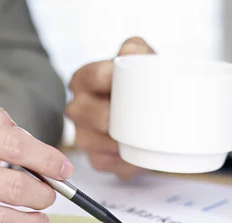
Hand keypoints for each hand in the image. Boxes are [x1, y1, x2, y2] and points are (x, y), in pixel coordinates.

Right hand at [67, 37, 154, 179]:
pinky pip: (105, 162)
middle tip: (136, 114)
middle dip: (110, 115)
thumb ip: (137, 50)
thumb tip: (129, 52)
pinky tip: (135, 153)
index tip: (128, 81)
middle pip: (86, 113)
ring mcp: (84, 136)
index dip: (109, 79)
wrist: (154, 117)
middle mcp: (77, 108)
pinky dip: (122, 161)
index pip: (91, 77)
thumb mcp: (143, 60)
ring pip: (91, 141)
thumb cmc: (142, 86)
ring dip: (115, 141)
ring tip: (138, 136)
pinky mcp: (96, 160)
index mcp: (84, 80)